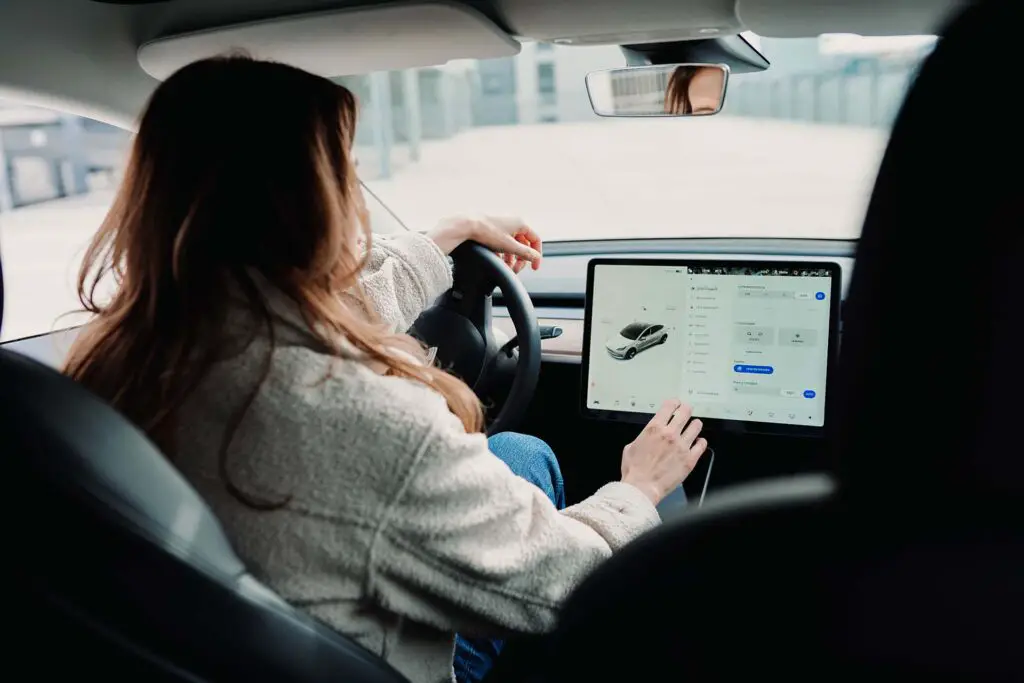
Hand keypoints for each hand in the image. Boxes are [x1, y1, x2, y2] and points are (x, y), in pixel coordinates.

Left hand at [428, 215, 542, 273]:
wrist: (466, 225)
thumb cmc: (488, 232)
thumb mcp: (510, 246)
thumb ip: (525, 253)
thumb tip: (536, 258)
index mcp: (520, 223)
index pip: (535, 240)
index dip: (536, 255)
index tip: (534, 267)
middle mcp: (512, 223)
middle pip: (523, 245)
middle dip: (521, 259)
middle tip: (516, 270)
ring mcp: (502, 226)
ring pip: (512, 245)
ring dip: (511, 258)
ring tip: (506, 267)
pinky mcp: (492, 230)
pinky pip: (502, 244)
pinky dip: (502, 253)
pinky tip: (497, 260)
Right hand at [620, 399, 707, 504]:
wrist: (642, 487)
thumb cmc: (634, 470)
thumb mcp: (631, 447)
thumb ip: (643, 438)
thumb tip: (647, 437)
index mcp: (654, 428)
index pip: (670, 406)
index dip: (674, 403)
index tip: (675, 404)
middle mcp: (670, 434)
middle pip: (685, 412)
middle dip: (686, 409)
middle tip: (686, 411)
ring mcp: (682, 446)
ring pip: (696, 426)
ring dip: (694, 425)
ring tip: (693, 426)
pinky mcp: (690, 459)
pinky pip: (702, 444)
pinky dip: (700, 442)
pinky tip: (698, 443)